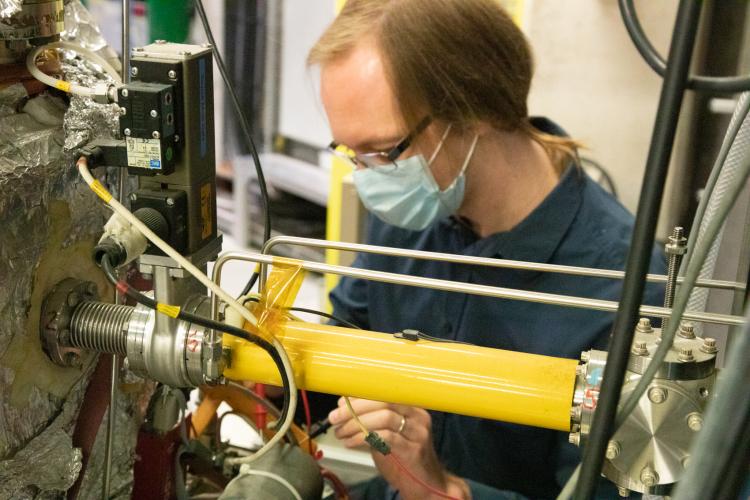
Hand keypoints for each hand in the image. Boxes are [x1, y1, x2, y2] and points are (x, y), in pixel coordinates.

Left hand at [328, 397, 469, 499]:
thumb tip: (345, 409)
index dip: (360, 396)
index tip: (341, 403)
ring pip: (384, 417)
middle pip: (384, 401)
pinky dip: (363, 438)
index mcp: (412, 407)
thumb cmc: (405, 459)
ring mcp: (417, 433)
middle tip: (335, 417)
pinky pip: (385, 438)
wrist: (427, 484)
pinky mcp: (413, 450)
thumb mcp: (389, 434)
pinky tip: (351, 443)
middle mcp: (418, 416)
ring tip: (341, 432)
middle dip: (354, 408)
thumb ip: (373, 421)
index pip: (384, 392)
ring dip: (356, 424)